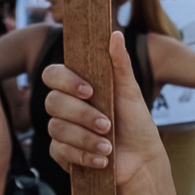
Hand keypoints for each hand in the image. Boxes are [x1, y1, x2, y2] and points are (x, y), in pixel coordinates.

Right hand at [44, 31, 164, 188]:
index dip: (66, 81)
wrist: (142, 160)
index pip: (53, 75)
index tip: (89, 90)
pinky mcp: (62, 153)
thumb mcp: (131, 92)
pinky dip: (83, 156)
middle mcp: (66, 106)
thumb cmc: (136, 123)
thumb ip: (120, 64)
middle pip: (52, 102)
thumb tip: (115, 34)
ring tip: (108, 146)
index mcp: (79, 87)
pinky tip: (102, 160)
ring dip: (86, 138)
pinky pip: (60, 151)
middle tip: (107, 124)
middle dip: (82, 115)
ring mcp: (62, 129)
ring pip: (56, 128)